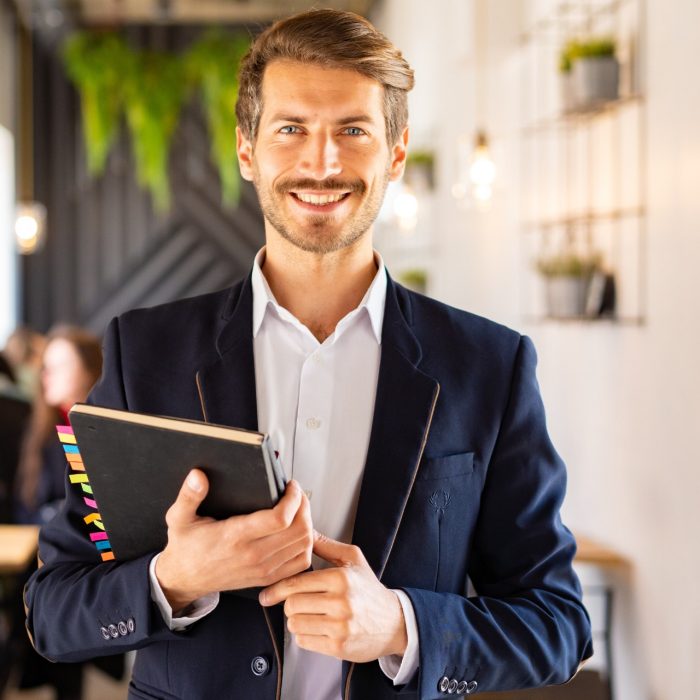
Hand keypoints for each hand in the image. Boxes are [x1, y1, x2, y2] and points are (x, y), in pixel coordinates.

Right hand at [155, 470, 311, 612]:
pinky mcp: (268, 578)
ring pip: (304, 545)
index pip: (279, 518)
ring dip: (307, 523)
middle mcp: (253, 555)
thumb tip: (197, 476)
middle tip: (296, 493)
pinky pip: (301, 563)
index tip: (290, 485)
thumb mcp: (180, 518)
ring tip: (298, 508)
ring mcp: (263, 569)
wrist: (184, 579)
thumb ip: (188, 496)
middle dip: (303, 506)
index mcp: (235, 536)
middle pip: (299, 530)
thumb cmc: (186, 547)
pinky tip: (297, 531)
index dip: (293, 498)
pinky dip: (306, 545)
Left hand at [259, 531, 407, 662]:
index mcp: (341, 578)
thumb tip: (304, 530)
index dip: (277, 588)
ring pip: (295, 624)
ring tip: (310, 614)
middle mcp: (341, 602)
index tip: (267, 594)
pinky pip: (303, 641)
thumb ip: (326, 545)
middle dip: (290, 603)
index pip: (296, 583)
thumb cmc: (369, 589)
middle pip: (291, 605)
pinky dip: (305, 635)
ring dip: (296, 620)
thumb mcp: (353, 559)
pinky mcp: (338, 647)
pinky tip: (317, 627)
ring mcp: (340, 626)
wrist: (394, 622)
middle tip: (298, 602)